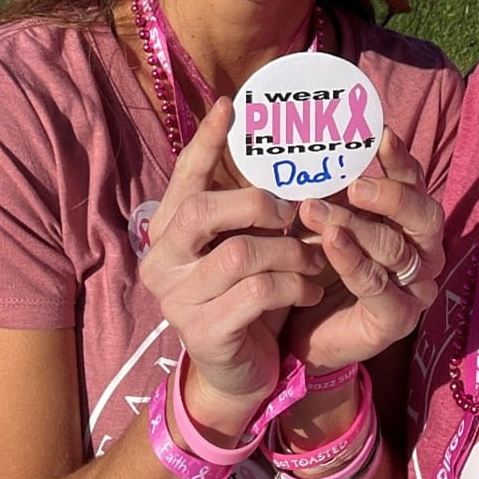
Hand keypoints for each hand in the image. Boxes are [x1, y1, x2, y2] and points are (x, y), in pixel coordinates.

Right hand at [138, 98, 324, 418]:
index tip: (229, 105)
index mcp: (170, 229)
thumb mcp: (247, 244)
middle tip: (292, 210)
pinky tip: (312, 289)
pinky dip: (295, 286)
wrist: (238, 373)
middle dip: (256, 203)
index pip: (184, 176)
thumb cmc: (247, 296)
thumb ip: (250, 208)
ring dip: (290, 252)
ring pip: (241, 254)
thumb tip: (285, 150)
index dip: (207, 140)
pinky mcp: (203, 332)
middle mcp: (162, 260)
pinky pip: (257, 293)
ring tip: (316, 259)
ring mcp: (177, 298)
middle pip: (202, 210)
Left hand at [283, 126, 443, 371]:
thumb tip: (311, 142)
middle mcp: (423, 251)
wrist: (302, 329)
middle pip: (424, 214)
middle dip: (390, 195)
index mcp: (411, 220)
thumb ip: (328, 188)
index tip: (380, 134)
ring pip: (394, 248)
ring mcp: (415, 288)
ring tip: (314, 210)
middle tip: (355, 184)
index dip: (399, 158)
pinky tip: (330, 243)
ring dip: (353, 225)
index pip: (415, 182)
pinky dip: (352, 261)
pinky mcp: (397, 319)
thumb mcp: (325, 217)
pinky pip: (377, 285)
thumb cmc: (318, 262)